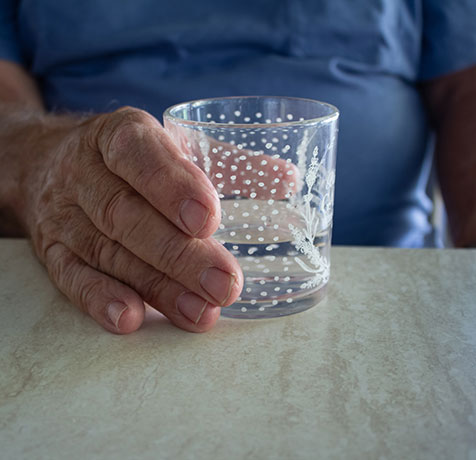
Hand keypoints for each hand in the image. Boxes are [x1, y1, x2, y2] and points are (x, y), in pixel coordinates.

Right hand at [14, 107, 243, 332]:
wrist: (43, 163)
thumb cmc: (128, 159)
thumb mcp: (170, 145)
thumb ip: (228, 164)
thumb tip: (288, 180)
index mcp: (117, 135)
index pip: (138, 154)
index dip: (171, 185)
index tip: (208, 219)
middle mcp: (84, 172)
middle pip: (126, 214)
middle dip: (178, 254)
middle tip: (225, 284)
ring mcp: (63, 215)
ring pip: (108, 252)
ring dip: (156, 287)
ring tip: (202, 313)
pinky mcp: (51, 250)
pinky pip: (71, 277)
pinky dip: (100, 299)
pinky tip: (131, 319)